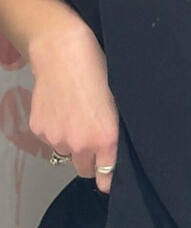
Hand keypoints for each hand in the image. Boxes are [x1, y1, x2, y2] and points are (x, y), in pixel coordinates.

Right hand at [28, 20, 118, 192]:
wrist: (61, 51)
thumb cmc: (95, 67)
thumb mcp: (115, 99)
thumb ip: (113, 128)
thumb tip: (113, 147)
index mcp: (105, 137)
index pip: (105, 176)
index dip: (107, 176)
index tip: (108, 173)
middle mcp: (80, 144)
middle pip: (83, 169)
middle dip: (89, 158)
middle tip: (91, 136)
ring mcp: (56, 138)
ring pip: (65, 153)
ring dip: (70, 143)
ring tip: (74, 114)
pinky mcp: (38, 129)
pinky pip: (49, 139)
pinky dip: (55, 130)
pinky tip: (60, 107)